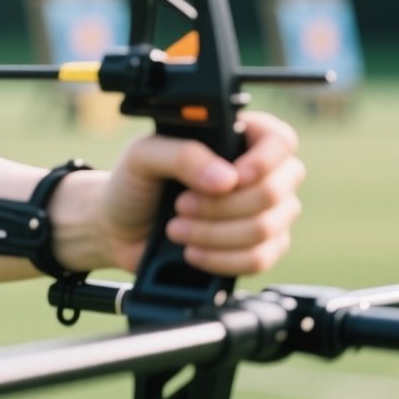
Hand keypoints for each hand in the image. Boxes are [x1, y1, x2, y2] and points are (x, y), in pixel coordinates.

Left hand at [95, 112, 305, 275]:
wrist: (118, 229)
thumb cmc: (134, 184)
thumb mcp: (143, 156)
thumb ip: (182, 155)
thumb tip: (227, 179)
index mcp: (237, 138)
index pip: (280, 140)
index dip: (265, 161)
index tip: (233, 177)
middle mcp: (259, 175)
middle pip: (276, 191)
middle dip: (222, 206)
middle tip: (180, 205)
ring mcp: (265, 214)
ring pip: (267, 228)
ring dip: (215, 234)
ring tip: (176, 229)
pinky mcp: (258, 250)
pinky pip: (260, 259)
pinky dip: (222, 259)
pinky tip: (193, 252)